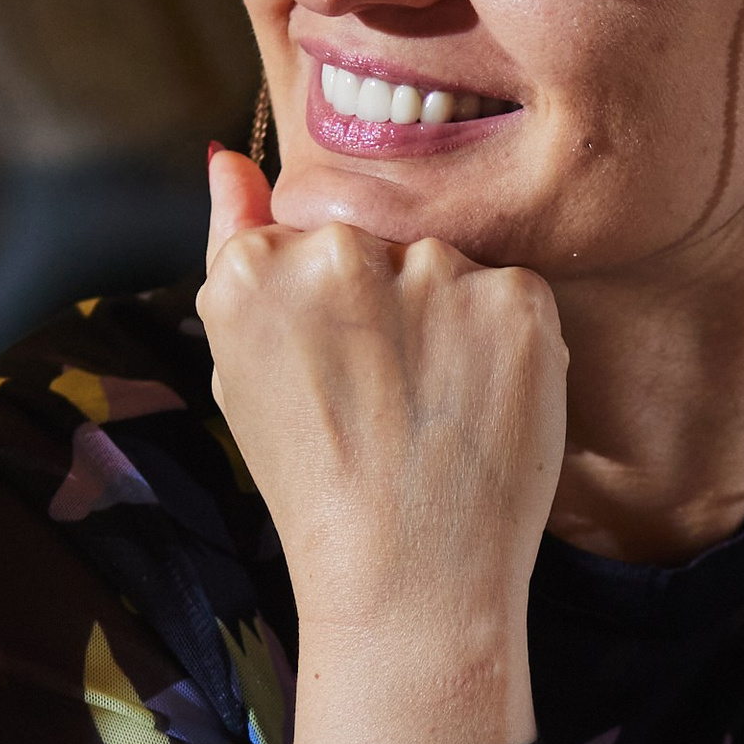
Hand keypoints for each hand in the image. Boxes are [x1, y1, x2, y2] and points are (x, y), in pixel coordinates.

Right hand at [197, 149, 564, 743]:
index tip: (334, 373)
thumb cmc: (314, 487)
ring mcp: (435, 273)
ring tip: (434, 413)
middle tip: (387, 402)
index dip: (331, 307)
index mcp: (256, 269)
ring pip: (449, 264)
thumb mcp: (240, 373)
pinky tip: (482, 410)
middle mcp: (340, 254)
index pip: (309, 233)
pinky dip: (507, 346)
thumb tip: (226, 159)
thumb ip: (233, 250)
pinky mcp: (516, 301)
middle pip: (382, 241)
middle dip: (392, 303)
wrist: (408, 583)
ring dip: (452, 321)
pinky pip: (513, 293)